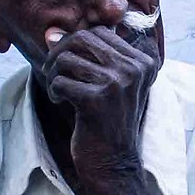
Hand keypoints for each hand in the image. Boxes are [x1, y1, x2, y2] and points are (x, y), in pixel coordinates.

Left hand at [41, 20, 161, 190]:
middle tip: (55, 74)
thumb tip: (50, 33)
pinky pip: (59, 81)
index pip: (99, 32)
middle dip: (60, 54)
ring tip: (59, 91)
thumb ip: (86, 54)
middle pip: (82, 39)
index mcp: (143, 61)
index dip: (75, 44)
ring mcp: (118, 84)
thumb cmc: (108, 120)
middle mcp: (135, 69)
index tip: (69, 65)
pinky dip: (54, 91)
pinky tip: (61, 103)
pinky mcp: (97, 101)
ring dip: (54, 74)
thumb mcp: (109, 83)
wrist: (113, 162)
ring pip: (66, 59)